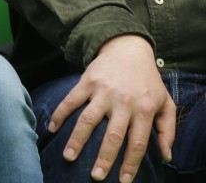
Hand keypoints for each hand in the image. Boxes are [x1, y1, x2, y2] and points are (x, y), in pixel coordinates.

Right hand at [47, 34, 174, 181]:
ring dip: (77, 140)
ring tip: (68, 156)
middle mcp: (123, 101)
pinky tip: (51, 128)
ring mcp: (103, 91)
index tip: (123, 180)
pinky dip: (59, 114)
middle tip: (96, 176)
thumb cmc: (148, 81)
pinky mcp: (86, 82)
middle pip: (113, 135)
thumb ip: (167, 130)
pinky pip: (70, 100)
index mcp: (143, 109)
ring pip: (88, 120)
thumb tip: (165, 157)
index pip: (137, 142)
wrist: (128, 49)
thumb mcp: (165, 103)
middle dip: (103, 157)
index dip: (130, 163)